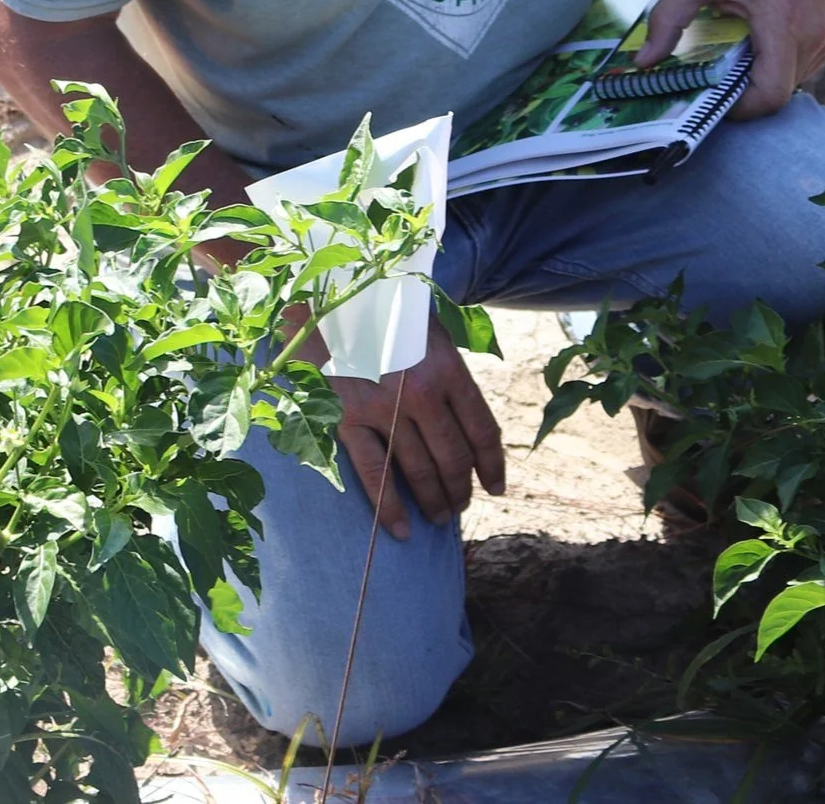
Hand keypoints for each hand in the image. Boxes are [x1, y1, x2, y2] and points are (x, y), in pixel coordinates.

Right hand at [309, 316, 505, 539]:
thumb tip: (468, 426)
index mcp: (446, 367)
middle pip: (454, 457)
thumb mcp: (428, 332)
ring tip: (440, 516)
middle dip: (461, 488)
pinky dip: (390, 509)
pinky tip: (401, 530)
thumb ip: (449, 373)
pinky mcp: (347, 418)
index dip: (493, 466)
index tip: (496, 488)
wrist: (327, 295)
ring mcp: (383, 407)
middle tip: (461, 504)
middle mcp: (420, 391)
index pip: (482, 430)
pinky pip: (375, 475)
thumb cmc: (383, 312)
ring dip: (435, 501)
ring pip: (420, 471)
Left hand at [633, 0, 824, 119]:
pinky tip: (756, 43)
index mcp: (783, 23)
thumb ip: (667, 21)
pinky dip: (780, 64)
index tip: (713, 100)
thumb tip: (643, 63)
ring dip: (764, 78)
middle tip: (715, 77)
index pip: (772, 93)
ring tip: (734, 55)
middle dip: (747, 91)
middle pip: (781, 90)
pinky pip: (806, 64)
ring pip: (795, 80)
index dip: (742, 108)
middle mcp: (815, 33)